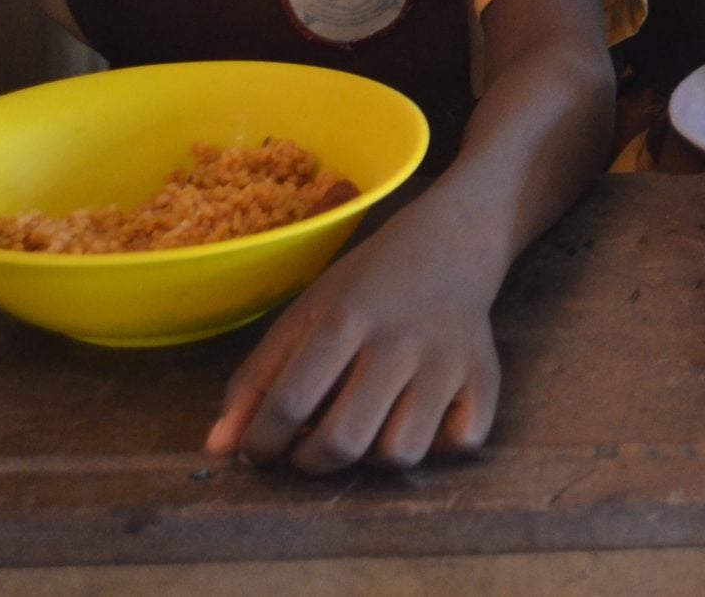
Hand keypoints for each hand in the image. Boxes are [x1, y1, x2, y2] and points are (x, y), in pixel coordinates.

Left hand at [207, 208, 500, 472]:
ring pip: (401, 454)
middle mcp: (398, 342)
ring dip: (372, 458)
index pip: (288, 405)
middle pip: (342, 441)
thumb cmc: (367, 284)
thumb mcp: (305, 315)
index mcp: (344, 319)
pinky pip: (462, 444)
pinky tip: (421, 420)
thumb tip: (218, 451)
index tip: (259, 449)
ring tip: (367, 432)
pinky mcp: (486, 376)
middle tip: (307, 450)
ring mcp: (447, 362)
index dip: (260, 444)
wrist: (452, 241)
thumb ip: (257, 380)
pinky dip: (438, 446)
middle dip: (309, 463)